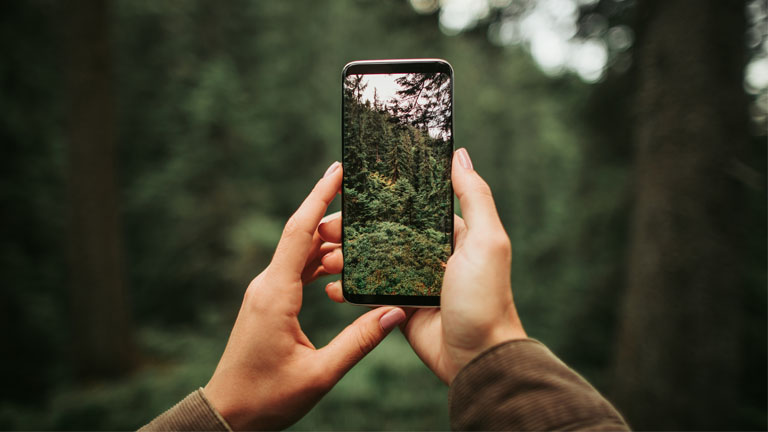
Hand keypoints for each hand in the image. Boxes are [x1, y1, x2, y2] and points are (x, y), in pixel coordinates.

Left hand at [204, 161, 405, 429]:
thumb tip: (394, 312)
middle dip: (332, 214)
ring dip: (328, 241)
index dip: (319, 196)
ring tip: (361, 231)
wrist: (228, 413)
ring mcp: (266, 293)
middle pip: (301, 235)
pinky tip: (340, 264)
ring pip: (299, 253)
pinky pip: (295, 270)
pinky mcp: (268, 303)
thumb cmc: (267, 397)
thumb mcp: (319, 374)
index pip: (300, 232)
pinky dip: (318, 262)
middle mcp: (267, 285)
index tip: (337, 169)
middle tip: (367, 202)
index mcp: (276, 294)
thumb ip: (358, 342)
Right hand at [325, 148, 525, 383]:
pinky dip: (349, 288)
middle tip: (325, 229)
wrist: (477, 357)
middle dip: (352, 229)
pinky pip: (369, 291)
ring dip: (345, 257)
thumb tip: (460, 154)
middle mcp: (431, 254)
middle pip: (382, 231)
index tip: (348, 192)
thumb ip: (474, 197)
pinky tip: (331, 287)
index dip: (379, 198)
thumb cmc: (486, 296)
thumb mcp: (487, 241)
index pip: (409, 207)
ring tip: (323, 258)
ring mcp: (413, 280)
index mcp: (451, 234)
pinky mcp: (400, 306)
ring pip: (371, 260)